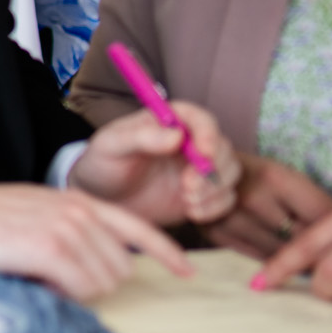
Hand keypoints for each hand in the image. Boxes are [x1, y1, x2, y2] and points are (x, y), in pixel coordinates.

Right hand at [0, 181, 191, 302]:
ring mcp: (67, 229)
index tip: (186, 273)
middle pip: (122, 267)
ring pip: (105, 282)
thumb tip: (93, 271)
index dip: (167, 252)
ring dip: (80, 293)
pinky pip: (83, 288)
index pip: (137, 227)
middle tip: (61, 284)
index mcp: (77, 200)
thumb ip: (69, 231)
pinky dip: (65, 296)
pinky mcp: (51, 249)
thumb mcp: (33, 213)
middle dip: (99, 284)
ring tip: (44, 281)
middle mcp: (79, 211)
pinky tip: (39, 284)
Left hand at [66, 104, 237, 228]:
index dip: (208, 134)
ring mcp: (198, 169)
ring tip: (187, 201)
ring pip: (229, 173)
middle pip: (223, 148)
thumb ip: (140, 138)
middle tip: (188, 187)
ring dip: (214, 189)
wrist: (102, 198)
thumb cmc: (103, 164)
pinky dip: (215, 207)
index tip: (204, 153)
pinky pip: (225, 198)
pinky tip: (192, 213)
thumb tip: (175, 135)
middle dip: (212, 169)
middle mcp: (190, 142)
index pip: (200, 119)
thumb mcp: (111, 146)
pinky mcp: (202, 193)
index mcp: (169, 121)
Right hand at [212, 155, 331, 257]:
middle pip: (305, 239)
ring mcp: (231, 218)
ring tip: (317, 263)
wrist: (197, 168)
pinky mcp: (217, 235)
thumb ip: (315, 204)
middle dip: (325, 250)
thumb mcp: (285, 177)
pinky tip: (286, 260)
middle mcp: (252, 199)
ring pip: (282, 254)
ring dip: (301, 261)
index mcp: (276, 178)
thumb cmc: (253, 174)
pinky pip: (259, 258)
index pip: (324, 217)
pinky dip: (276, 262)